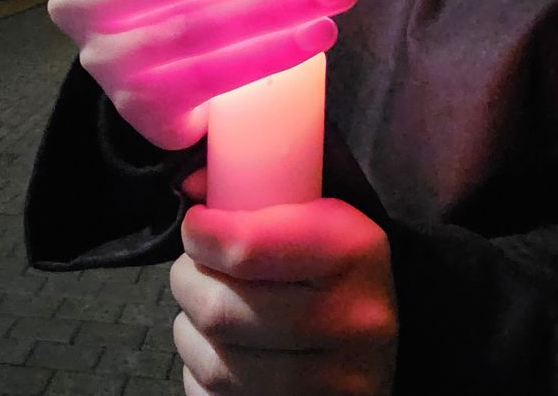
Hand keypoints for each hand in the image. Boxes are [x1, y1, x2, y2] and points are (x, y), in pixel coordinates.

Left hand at [171, 198, 397, 394]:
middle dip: (187, 283)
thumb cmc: (333, 271)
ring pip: (214, 362)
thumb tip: (190, 182)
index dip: (201, 234)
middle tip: (193, 271)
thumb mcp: (321, 217)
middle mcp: (354, 322)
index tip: (197, 227)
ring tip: (206, 310)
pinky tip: (224, 353)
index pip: (247, 248)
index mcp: (356, 252)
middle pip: (220, 310)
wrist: (370, 353)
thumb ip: (265, 189)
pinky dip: (203, 374)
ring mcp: (334, 384)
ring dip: (190, 332)